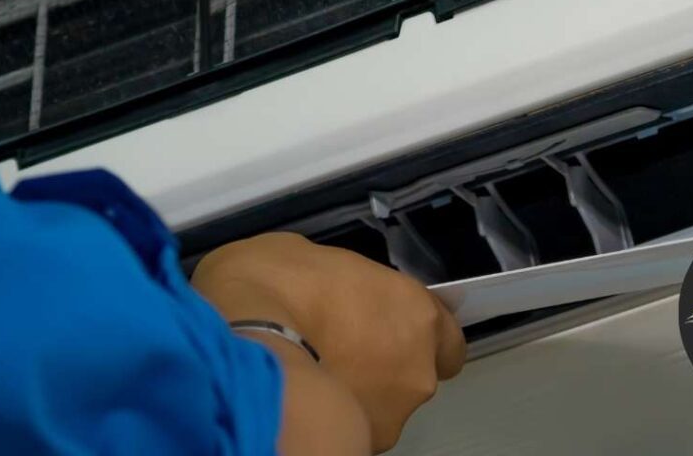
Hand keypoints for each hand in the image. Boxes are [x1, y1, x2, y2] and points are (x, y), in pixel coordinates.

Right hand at [192, 232, 465, 452]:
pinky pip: (353, 426)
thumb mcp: (312, 255)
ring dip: (360, 392)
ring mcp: (388, 415)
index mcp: (415, 312)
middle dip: (385, 362)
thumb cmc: (276, 285)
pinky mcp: (355, 444)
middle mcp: (416, 369)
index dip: (418, 333)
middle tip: (339, 346)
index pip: (447, 337)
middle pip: (414, 372)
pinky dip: (334, 414)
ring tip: (314, 373)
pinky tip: (302, 396)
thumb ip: (344, 281)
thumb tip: (331, 289)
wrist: (244, 347)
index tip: (390, 325)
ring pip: (383, 405)